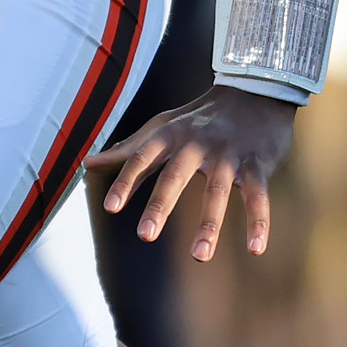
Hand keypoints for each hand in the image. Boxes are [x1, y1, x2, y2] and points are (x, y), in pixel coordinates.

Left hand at [84, 84, 294, 261]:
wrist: (255, 90)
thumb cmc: (200, 117)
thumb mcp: (162, 127)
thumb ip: (128, 149)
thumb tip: (87, 164)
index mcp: (171, 136)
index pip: (143, 158)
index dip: (126, 181)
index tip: (110, 207)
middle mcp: (198, 144)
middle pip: (176, 175)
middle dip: (160, 205)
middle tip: (146, 236)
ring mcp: (228, 154)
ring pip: (217, 190)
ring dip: (209, 224)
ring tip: (200, 256)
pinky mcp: (257, 163)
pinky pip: (257, 195)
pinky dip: (259, 221)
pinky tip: (256, 248)